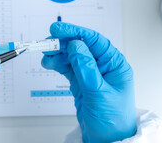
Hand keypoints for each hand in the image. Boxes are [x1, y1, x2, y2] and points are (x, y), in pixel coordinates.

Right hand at [42, 22, 136, 142]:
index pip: (95, 41)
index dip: (76, 32)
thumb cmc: (113, 121)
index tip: (59, 29)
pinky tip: (50, 62)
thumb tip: (77, 45)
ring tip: (46, 55)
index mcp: (115, 64)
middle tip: (47, 42)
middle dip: (63, 43)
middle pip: (81, 46)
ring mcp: (91, 74)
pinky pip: (67, 67)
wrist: (106, 141)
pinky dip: (57, 64)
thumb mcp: (99, 92)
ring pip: (72, 56)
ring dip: (58, 54)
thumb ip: (86, 68)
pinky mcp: (81, 82)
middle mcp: (103, 66)